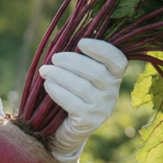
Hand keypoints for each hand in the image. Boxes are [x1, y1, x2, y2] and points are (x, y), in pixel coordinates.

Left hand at [39, 38, 127, 162]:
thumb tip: (64, 32)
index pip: (117, 60)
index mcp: (113, 77)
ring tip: (45, 70)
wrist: (65, 130)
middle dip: (72, 61)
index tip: (81, 42)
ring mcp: (102, 109)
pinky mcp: (89, 122)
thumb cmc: (69, 94)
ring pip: (83, 86)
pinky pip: (73, 103)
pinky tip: (48, 85)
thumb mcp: (76, 75)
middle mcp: (112, 93)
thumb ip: (77, 57)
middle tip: (54, 58)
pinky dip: (58, 91)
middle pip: (96, 71)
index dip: (102, 49)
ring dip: (60, 75)